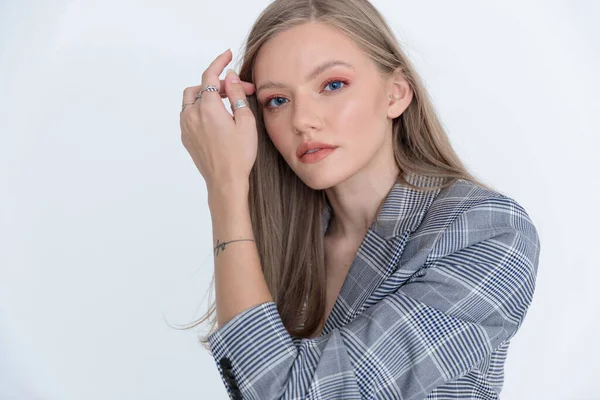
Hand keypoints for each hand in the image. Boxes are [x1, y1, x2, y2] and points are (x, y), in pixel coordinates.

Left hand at [180, 49, 256, 192]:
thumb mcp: (245, 121)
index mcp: (207, 108)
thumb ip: (236, 95)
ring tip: (226, 103)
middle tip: (240, 91)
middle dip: (219, 84)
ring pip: (191, 99)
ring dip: (207, 94)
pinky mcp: (185, 137)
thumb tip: (230, 76)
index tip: (228, 55)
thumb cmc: (239, 155)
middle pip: (201, 87)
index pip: (210, 76)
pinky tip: (216, 117)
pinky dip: (200, 107)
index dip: (219, 62)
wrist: (225, 181)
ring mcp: (186, 126)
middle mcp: (192, 114)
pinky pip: (188, 113)